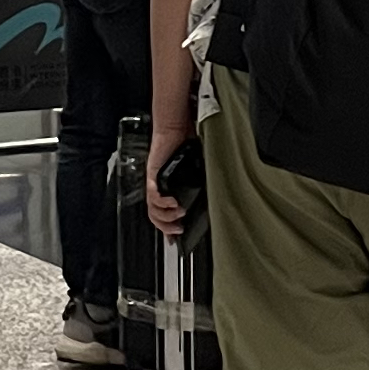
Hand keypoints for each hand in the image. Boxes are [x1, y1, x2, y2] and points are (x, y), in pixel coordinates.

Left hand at [143, 119, 192, 235]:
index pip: (163, 216)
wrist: (176, 128)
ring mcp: (155, 182)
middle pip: (155, 217)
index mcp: (167, 189)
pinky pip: (152, 193)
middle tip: (179, 230)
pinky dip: (162, 201)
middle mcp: (159, 188)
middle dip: (167, 228)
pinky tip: (172, 201)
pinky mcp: (153, 174)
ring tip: (179, 213)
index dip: (167, 230)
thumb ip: (199, 184)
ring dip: (166, 216)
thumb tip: (216, 196)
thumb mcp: (196, 170)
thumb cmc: (185, 146)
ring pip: (152, 209)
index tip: (175, 241)